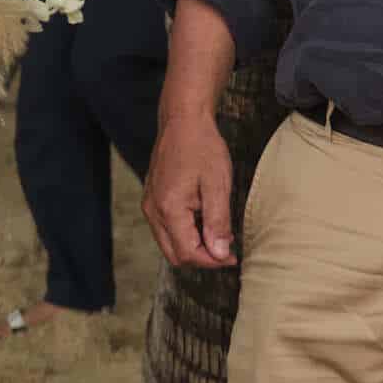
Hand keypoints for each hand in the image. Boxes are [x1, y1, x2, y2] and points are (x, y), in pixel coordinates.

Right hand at [143, 111, 235, 269]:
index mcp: (168, 209)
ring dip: (194, 245)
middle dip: (202, 258)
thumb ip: (218, 221)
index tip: (233, 257)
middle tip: (228, 250)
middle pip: (174, 254)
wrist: (183, 122)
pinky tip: (206, 221)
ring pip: (169, 243)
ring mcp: (150, 206)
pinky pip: (166, 228)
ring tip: (220, 235)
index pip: (187, 252)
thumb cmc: (203, 148)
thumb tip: (219, 253)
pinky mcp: (152, 200)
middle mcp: (153, 211)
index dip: (211, 260)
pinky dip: (186, 233)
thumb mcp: (218, 185)